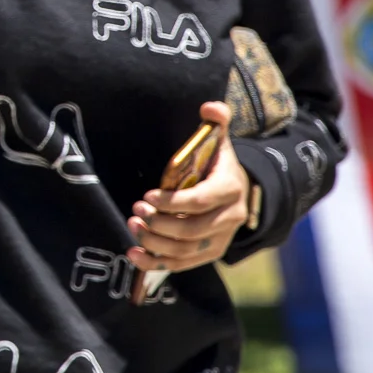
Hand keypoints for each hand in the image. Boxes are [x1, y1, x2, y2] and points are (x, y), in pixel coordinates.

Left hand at [126, 101, 249, 275]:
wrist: (238, 192)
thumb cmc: (218, 165)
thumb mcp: (221, 141)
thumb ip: (217, 121)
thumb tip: (209, 107)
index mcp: (230, 189)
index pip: (201, 201)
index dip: (174, 202)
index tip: (149, 195)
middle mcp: (229, 218)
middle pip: (193, 229)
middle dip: (161, 223)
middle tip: (136, 210)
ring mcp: (220, 239)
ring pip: (187, 250)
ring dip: (156, 242)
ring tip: (133, 226)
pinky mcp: (209, 253)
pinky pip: (183, 265)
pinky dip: (157, 263)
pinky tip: (134, 254)